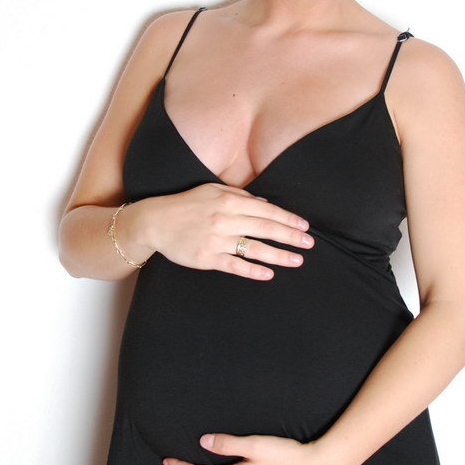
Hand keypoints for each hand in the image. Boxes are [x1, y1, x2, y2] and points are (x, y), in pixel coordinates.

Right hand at [131, 184, 313, 280]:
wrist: (155, 222)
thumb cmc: (186, 205)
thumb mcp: (212, 190)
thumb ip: (239, 196)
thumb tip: (265, 204)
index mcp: (229, 201)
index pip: (266, 210)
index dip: (288, 219)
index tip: (304, 226)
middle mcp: (225, 219)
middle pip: (266, 229)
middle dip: (291, 237)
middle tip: (309, 244)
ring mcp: (217, 240)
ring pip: (255, 249)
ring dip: (279, 255)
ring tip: (297, 261)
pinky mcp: (207, 258)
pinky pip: (235, 265)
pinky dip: (253, 270)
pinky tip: (268, 274)